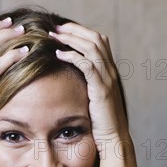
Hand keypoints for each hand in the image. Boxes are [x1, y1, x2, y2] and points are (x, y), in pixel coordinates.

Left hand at [49, 23, 129, 152]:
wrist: (113, 138)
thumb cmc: (101, 122)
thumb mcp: (94, 98)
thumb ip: (87, 84)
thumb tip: (70, 76)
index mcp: (109, 71)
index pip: (99, 41)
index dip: (81, 31)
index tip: (62, 29)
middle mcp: (111, 71)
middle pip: (96, 38)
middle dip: (75, 30)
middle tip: (55, 27)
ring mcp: (108, 79)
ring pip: (92, 47)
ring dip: (71, 38)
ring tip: (54, 36)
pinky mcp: (101, 90)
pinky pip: (88, 65)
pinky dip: (73, 56)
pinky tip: (59, 54)